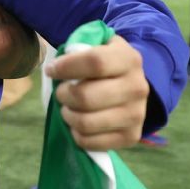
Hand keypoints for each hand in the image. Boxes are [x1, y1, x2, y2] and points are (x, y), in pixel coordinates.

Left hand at [46, 35, 148, 150]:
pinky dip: (76, 134)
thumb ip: (80, 48)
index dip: (66, 67)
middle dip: (63, 94)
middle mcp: (137, 87)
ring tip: (68, 108)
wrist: (132, 88)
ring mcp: (136, 115)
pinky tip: (78, 123)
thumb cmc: (106, 66)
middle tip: (61, 92)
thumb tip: (56, 66)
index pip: (94, 62)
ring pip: (85, 122)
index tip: (52, 70)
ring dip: (67, 115)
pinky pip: (90, 142)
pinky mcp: (131, 137)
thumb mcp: (99, 47)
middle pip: (85, 96)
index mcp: (129, 59)